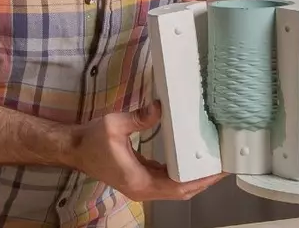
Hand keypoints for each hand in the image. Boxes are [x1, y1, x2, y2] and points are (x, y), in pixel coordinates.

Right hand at [68, 101, 225, 200]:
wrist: (73, 149)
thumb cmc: (91, 140)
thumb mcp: (114, 125)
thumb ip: (139, 118)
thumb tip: (160, 108)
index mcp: (139, 182)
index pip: (179, 187)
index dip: (201, 180)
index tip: (219, 171)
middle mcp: (143, 189)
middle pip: (182, 191)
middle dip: (205, 181)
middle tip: (225, 166)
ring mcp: (142, 186)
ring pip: (176, 189)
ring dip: (196, 179)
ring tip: (215, 164)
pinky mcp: (140, 179)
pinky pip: (168, 181)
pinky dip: (183, 175)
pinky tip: (194, 162)